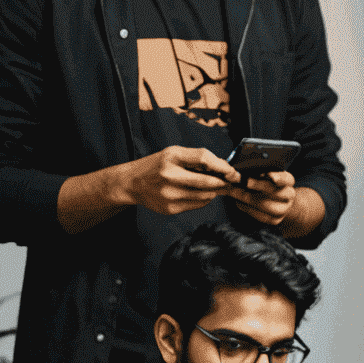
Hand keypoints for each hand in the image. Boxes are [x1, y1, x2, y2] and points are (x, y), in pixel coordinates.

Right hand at [118, 146, 235, 214]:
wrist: (131, 183)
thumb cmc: (158, 166)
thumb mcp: (174, 154)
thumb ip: (198, 158)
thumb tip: (225, 168)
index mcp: (171, 157)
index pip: (203, 158)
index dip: (222, 166)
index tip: (233, 171)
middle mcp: (169, 175)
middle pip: (208, 181)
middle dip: (223, 182)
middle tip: (231, 182)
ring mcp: (169, 194)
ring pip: (206, 196)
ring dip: (214, 191)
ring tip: (214, 186)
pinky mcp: (171, 208)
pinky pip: (198, 205)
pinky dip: (204, 199)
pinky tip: (198, 193)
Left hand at [229, 169, 296, 226]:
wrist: (274, 201)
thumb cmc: (265, 183)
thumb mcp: (263, 174)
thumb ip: (256, 172)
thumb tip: (240, 171)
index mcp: (288, 181)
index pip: (286, 179)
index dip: (279, 178)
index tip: (270, 175)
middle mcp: (288, 195)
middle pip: (274, 191)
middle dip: (257, 185)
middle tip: (244, 181)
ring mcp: (283, 209)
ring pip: (265, 204)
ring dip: (246, 197)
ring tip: (233, 191)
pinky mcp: (275, 220)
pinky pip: (259, 215)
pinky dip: (246, 207)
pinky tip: (238, 201)